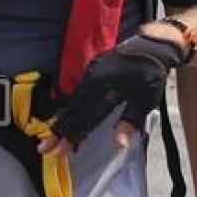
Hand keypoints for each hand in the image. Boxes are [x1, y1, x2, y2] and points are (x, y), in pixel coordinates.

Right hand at [43, 32, 185, 156]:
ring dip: (62, 120)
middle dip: (58, 132)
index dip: (72, 137)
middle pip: (73, 111)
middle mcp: (95, 81)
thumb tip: (119, 146)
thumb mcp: (146, 101)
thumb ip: (130, 123)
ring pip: (73, 101)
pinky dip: (71, 106)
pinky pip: (78, 90)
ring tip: (50, 137)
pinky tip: (66, 117)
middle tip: (44, 148)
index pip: (86, 119)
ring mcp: (92, 73)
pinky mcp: (92, 68)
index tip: (59, 151)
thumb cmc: (152, 76)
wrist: (152, 45)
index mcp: (108, 90)